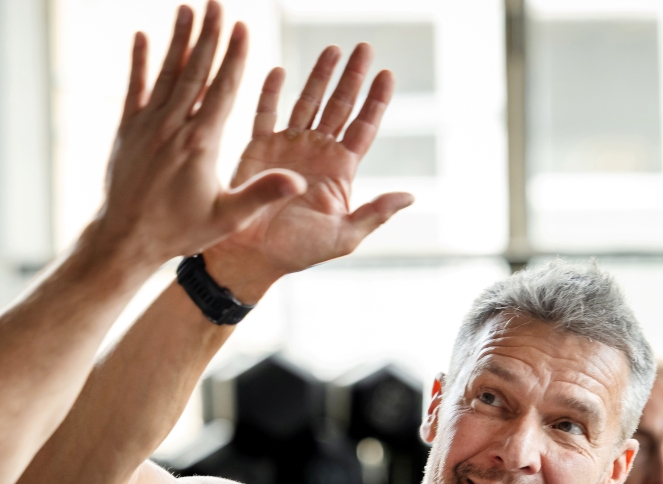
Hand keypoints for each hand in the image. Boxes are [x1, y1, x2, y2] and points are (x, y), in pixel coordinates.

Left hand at [87, 4, 306, 271]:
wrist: (126, 240)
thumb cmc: (180, 232)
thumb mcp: (227, 217)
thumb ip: (262, 194)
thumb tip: (299, 181)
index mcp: (201, 143)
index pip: (222, 89)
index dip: (233, 56)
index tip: (241, 26)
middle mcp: (173, 127)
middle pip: (195, 70)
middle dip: (208, 35)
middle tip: (216, 3)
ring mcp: (146, 125)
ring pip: (166, 73)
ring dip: (178, 39)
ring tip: (187, 8)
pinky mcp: (126, 130)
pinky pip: (134, 87)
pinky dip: (138, 62)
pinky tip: (141, 36)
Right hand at [203, 43, 415, 296]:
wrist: (251, 256)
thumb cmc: (298, 252)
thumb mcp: (344, 237)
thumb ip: (375, 213)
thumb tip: (410, 196)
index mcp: (340, 171)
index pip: (363, 128)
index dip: (376, 101)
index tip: (386, 74)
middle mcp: (317, 153)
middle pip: (340, 106)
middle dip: (352, 77)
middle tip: (364, 47)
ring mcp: (288, 147)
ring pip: (308, 101)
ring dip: (319, 75)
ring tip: (333, 49)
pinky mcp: (259, 147)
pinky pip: (266, 113)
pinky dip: (272, 92)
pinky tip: (281, 71)